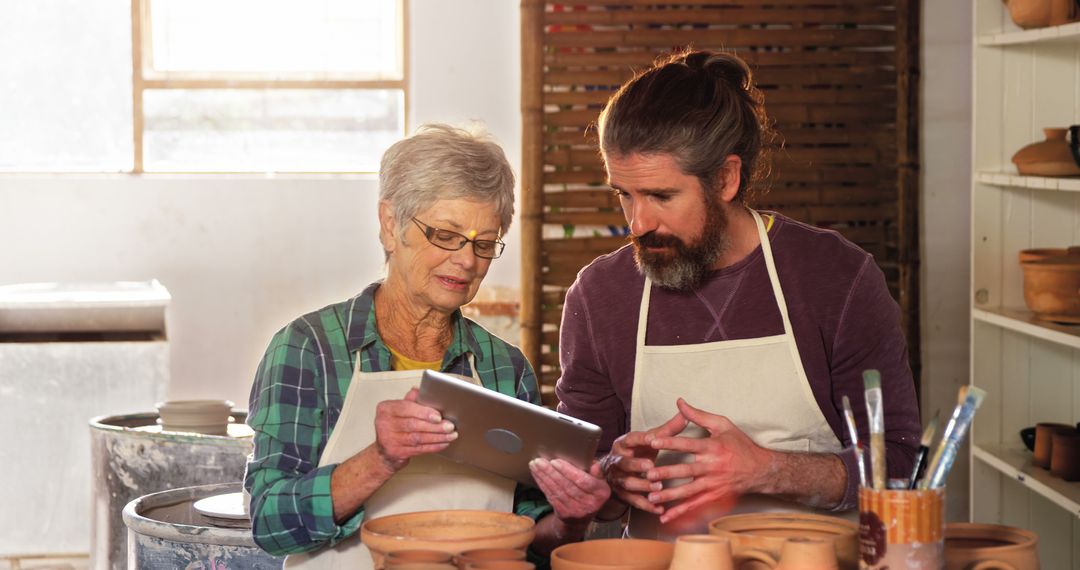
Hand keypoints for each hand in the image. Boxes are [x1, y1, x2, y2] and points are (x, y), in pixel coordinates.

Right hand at [373, 387, 456, 471]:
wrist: (384, 450)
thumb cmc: (394, 427)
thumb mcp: (398, 410)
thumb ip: (410, 400)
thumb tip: (419, 390)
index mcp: (386, 409)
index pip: (406, 408)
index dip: (424, 413)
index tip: (438, 416)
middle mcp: (384, 424)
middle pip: (413, 425)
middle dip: (435, 426)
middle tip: (449, 426)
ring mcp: (389, 440)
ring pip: (418, 438)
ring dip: (437, 437)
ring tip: (450, 435)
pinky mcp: (396, 452)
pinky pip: (419, 449)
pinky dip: (433, 446)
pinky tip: (443, 443)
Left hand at [529, 458, 610, 526]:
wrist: (581, 519)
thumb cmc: (589, 493)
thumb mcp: (599, 483)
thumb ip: (597, 473)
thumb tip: (593, 465)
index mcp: (601, 493)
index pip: (583, 481)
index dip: (568, 471)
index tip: (555, 461)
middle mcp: (590, 504)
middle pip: (567, 485)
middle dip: (552, 472)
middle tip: (540, 461)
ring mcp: (576, 510)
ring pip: (558, 491)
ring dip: (544, 477)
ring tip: (535, 465)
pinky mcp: (564, 514)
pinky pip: (552, 497)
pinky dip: (543, 485)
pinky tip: (538, 475)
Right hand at [599, 411, 687, 514]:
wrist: (614, 472)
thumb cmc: (637, 452)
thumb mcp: (649, 440)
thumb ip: (667, 430)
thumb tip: (685, 414)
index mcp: (624, 444)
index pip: (631, 439)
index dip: (640, 440)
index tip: (651, 439)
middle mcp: (618, 461)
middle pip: (625, 463)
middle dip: (637, 465)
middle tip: (651, 466)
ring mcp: (619, 479)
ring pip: (628, 483)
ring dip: (642, 486)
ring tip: (657, 487)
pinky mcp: (623, 494)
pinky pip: (633, 501)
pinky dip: (646, 505)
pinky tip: (659, 508)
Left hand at [645, 398, 774, 522]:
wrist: (761, 470)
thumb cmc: (740, 445)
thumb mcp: (722, 425)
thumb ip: (699, 415)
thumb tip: (679, 402)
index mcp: (713, 448)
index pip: (688, 444)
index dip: (670, 441)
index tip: (653, 440)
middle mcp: (712, 467)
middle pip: (686, 470)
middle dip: (666, 473)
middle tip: (648, 474)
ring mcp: (713, 484)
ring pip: (688, 491)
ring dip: (669, 496)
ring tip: (651, 497)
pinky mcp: (714, 497)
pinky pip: (695, 506)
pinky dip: (679, 512)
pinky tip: (664, 516)